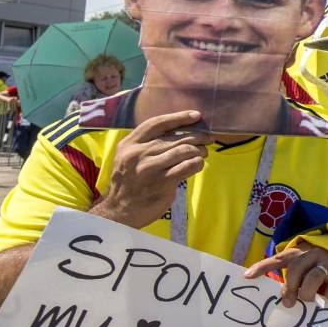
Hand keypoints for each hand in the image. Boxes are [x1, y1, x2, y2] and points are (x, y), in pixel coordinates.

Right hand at [91, 111, 212, 228]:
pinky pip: (188, 167)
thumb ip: (148, 143)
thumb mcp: (128, 157)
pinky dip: (197, 163)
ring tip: (204, 152)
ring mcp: (150, 168)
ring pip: (184, 151)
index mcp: (130, 144)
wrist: (119, 210)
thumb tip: (182, 130)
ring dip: (200, 150)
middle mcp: (139, 154)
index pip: (157, 123)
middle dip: (198, 136)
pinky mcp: (162, 182)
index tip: (196, 115)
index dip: (179, 117)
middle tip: (208, 139)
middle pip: (176, 138)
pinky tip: (198, 164)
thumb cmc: (130, 181)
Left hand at [245, 243, 327, 306]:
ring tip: (307, 300)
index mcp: (299, 252)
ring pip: (313, 278)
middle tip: (288, 303)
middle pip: (296, 268)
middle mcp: (313, 254)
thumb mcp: (304, 267)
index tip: (246, 276)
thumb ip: (291, 277)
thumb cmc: (320, 268)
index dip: (262, 267)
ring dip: (307, 293)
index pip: (278, 259)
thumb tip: (276, 295)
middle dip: (290, 287)